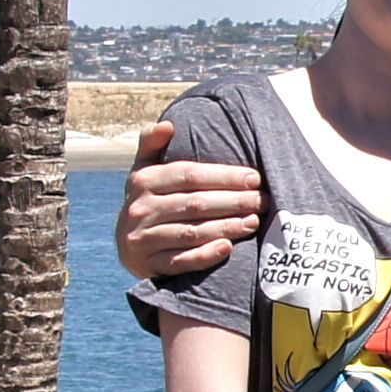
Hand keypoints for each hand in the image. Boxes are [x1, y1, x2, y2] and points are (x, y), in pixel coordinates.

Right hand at [119, 119, 267, 280]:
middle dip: (233, 201)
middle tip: (262, 201)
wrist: (128, 245)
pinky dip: (205, 255)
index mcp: (142, 181)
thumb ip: (152, 144)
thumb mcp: (144, 171)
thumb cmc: (150, 200)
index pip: (189, 175)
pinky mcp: (148, 266)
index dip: (224, 176)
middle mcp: (139, 209)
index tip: (254, 178)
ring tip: (253, 221)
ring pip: (191, 232)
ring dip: (226, 227)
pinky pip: (181, 261)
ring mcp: (142, 239)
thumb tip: (169, 125)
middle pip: (194, 203)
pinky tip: (228, 247)